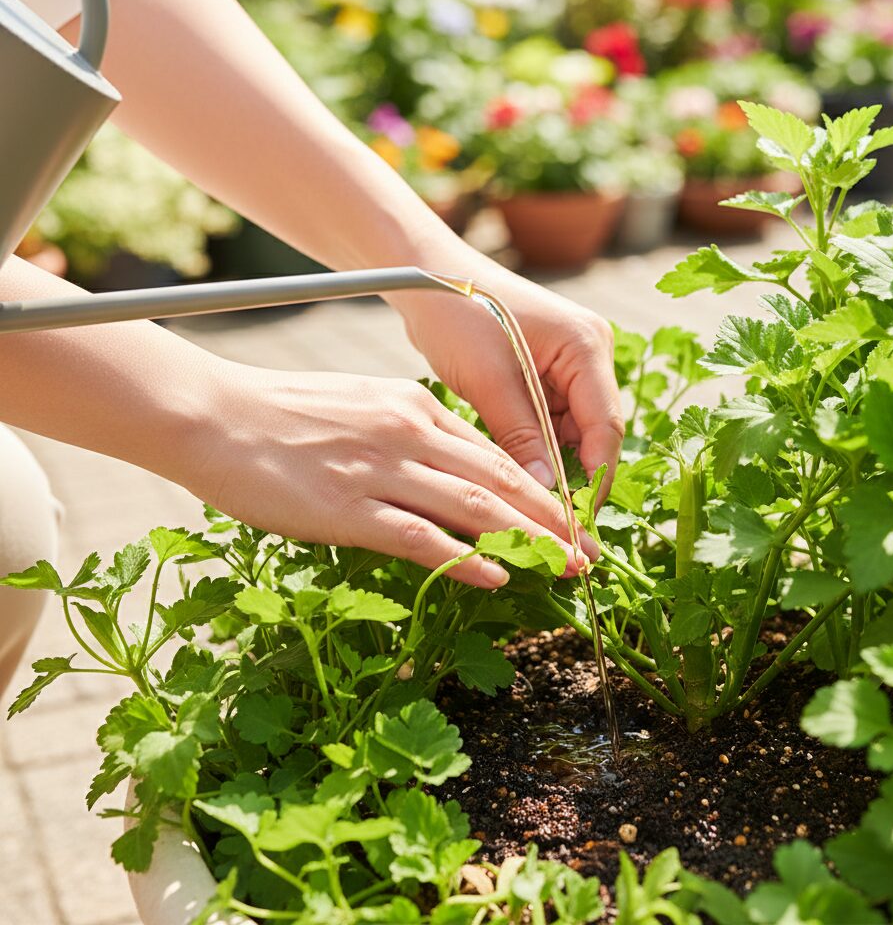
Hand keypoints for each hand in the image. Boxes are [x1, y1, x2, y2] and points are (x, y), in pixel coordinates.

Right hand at [187, 366, 598, 588]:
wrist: (213, 415)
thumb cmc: (282, 414)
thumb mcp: (360, 405)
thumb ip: (405, 432)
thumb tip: (443, 465)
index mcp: (414, 407)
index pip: (493, 453)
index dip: (538, 490)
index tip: (569, 518)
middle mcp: (409, 433)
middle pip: (499, 480)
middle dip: (552, 519)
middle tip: (590, 552)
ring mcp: (381, 469)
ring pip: (473, 507)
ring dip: (527, 541)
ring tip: (565, 568)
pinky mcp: (348, 507)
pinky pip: (420, 536)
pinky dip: (464, 559)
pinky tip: (496, 577)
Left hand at [394, 266, 623, 500]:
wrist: (426, 278)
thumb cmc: (458, 314)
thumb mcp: (489, 380)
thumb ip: (521, 436)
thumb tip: (545, 494)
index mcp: (587, 347)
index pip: (606, 427)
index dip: (594, 478)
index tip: (575, 522)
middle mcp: (588, 356)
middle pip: (593, 434)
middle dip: (573, 478)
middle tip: (552, 526)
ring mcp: (568, 367)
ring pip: (570, 434)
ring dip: (551, 468)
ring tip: (531, 511)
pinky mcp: (545, 376)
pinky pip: (548, 425)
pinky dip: (535, 451)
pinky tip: (518, 481)